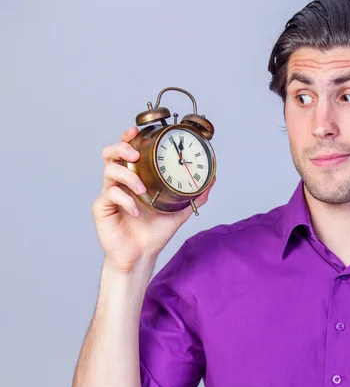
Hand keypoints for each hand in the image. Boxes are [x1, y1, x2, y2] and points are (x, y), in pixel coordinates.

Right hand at [92, 126, 215, 272]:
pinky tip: (137, 211)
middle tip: (136, 156)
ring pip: (109, 170)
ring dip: (127, 176)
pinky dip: (125, 199)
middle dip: (122, 148)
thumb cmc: (154, 233)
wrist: (141, 256)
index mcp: (134, 179)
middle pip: (110, 154)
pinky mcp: (101, 208)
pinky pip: (110, 195)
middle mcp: (119, 183)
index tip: (137, 131)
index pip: (127, 151)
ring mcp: (109, 194)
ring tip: (142, 190)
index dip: (128, 137)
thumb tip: (212, 180)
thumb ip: (193, 195)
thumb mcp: (178, 211)